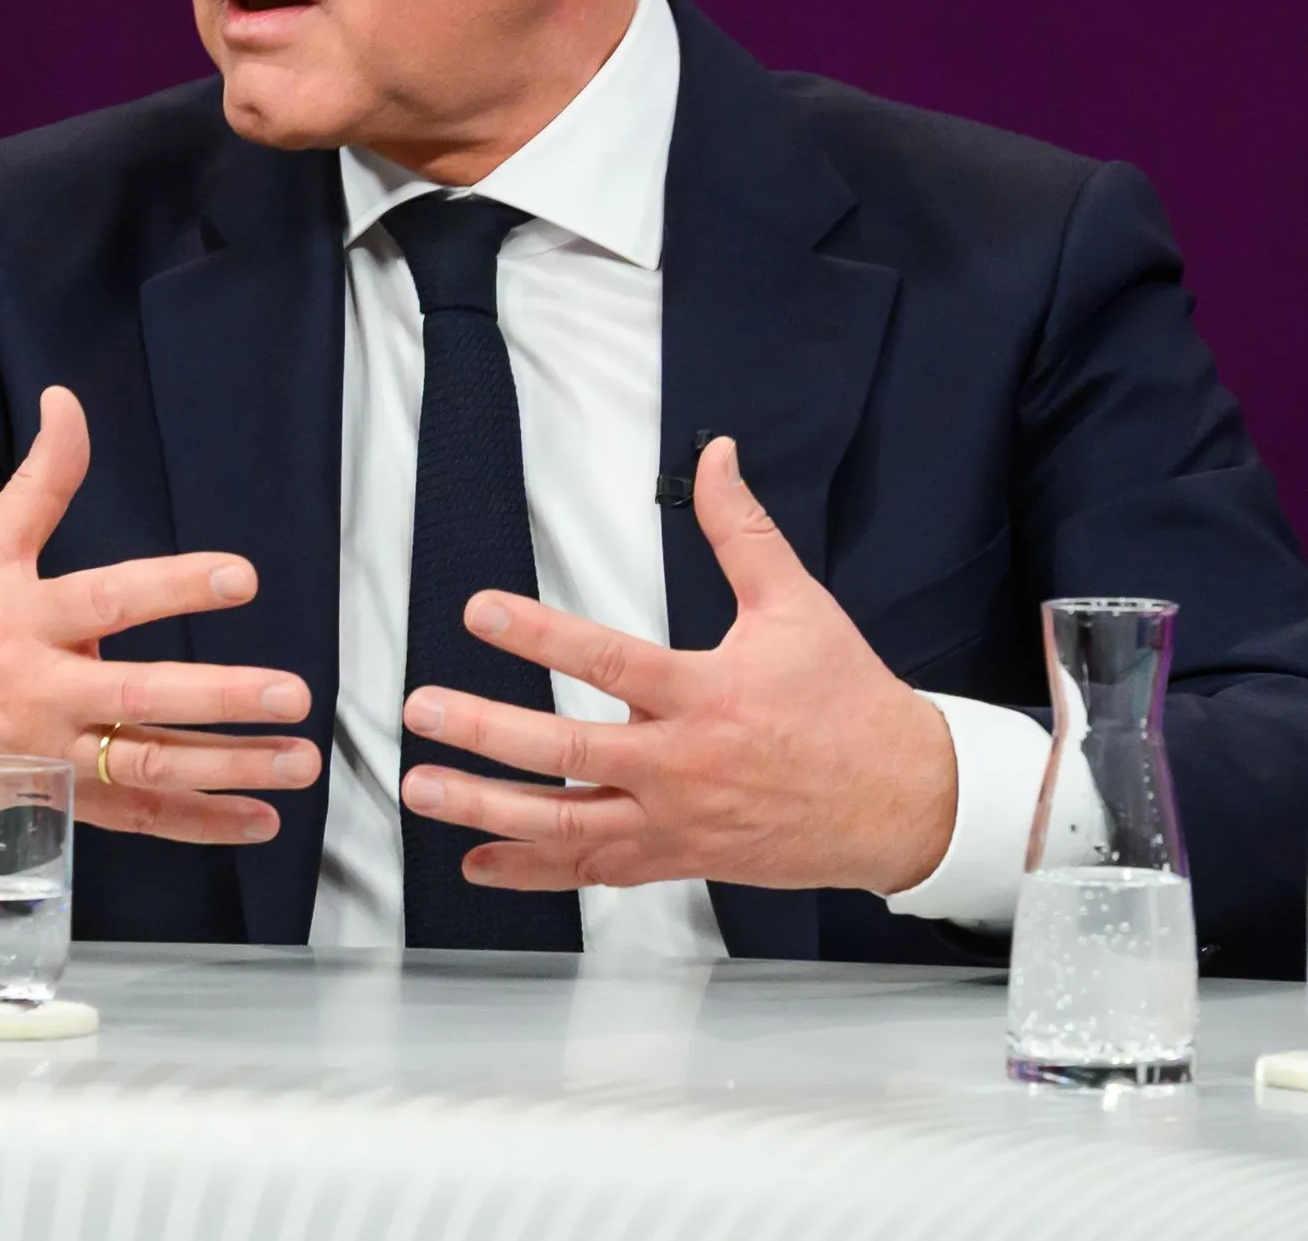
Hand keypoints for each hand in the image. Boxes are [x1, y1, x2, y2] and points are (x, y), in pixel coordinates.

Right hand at [0, 386, 319, 841]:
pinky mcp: (52, 802)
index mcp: (24, 619)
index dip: (176, 586)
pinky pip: (133, 818)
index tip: (242, 578)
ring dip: (230, 770)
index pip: (111, 597)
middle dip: (220, 698)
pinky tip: (257, 822)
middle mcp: (39, 690)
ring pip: (146, 766)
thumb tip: (68, 399)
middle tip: (292, 695)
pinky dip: (197, 824)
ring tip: (300, 763)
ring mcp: (47, 754)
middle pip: (139, 696)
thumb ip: (40, 479)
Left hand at [397, 436, 956, 896]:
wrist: (904, 803)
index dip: (538, 635)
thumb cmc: (847, 701)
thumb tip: (714, 454)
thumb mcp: (797, 604)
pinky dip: (533, 871)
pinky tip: (476, 863)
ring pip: (568, 824)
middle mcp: (683, 765)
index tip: (477, 611)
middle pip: (570, 752)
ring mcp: (676, 822)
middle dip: (486, 733)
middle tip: (420, 712)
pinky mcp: (678, 859)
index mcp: (706, 695)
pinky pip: (594, 870)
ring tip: (421, 789)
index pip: (607, 661)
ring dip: (488, 811)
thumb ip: (740, 529)